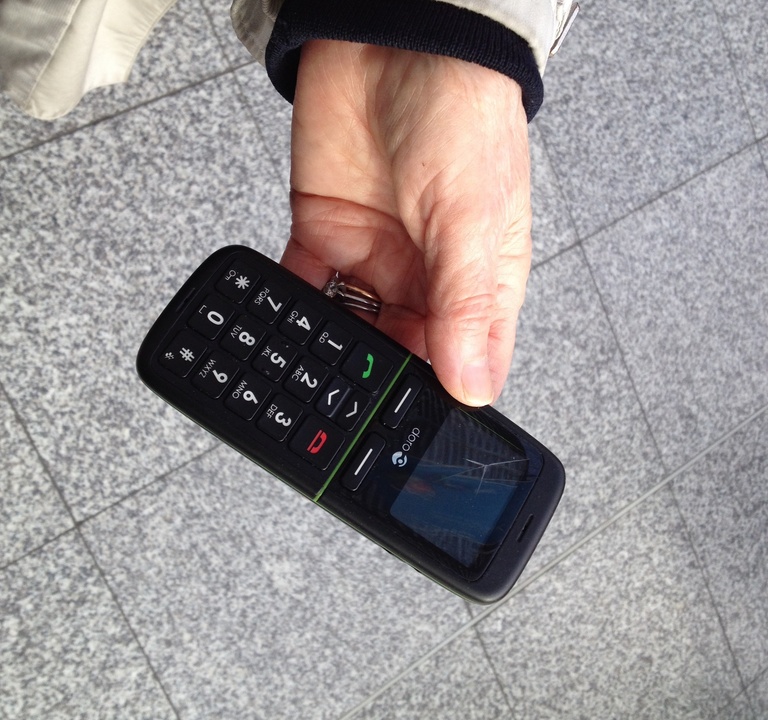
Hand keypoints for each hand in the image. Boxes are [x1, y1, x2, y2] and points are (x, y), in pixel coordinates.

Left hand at [283, 40, 531, 405]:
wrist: (392, 40)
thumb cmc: (459, 113)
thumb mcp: (472, 220)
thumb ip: (466, 306)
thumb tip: (472, 385)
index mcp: (476, 282)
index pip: (463, 362)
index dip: (440, 401)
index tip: (410, 435)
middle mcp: (425, 278)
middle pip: (400, 354)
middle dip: (376, 385)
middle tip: (351, 419)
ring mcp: (372, 259)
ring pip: (348, 329)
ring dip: (329, 355)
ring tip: (313, 384)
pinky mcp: (324, 234)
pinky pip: (303, 286)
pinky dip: (289, 310)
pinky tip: (281, 336)